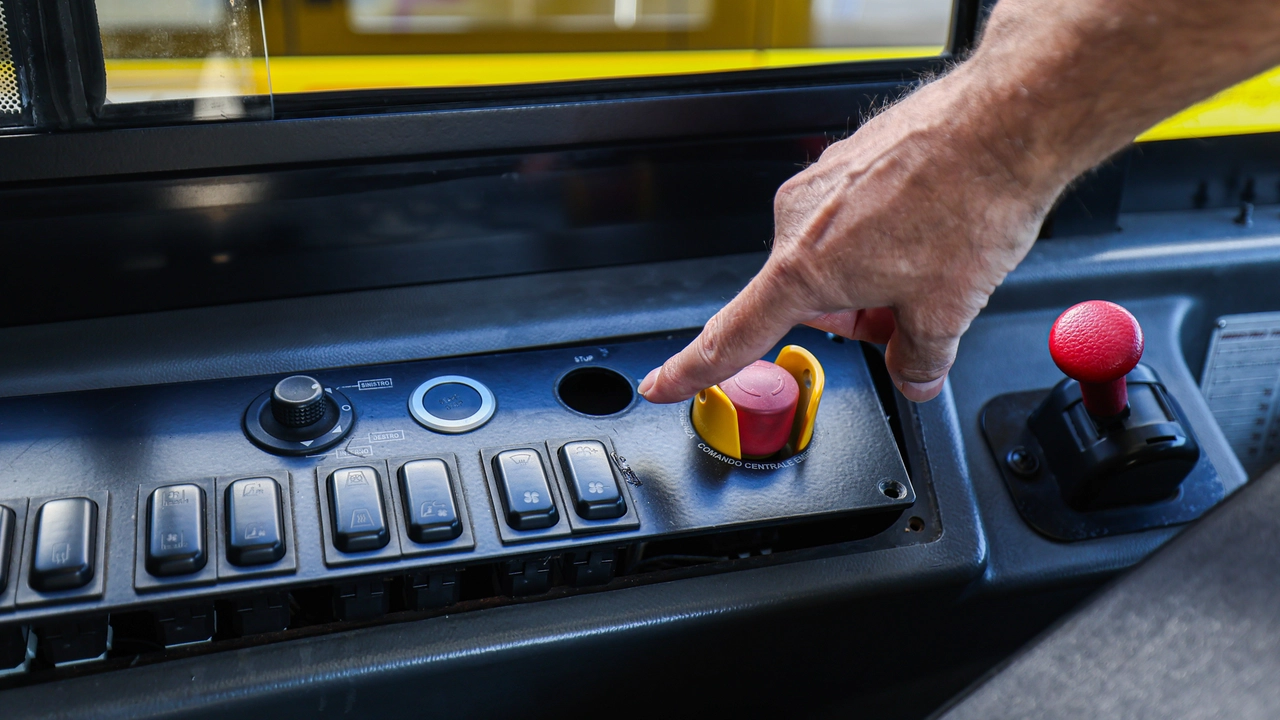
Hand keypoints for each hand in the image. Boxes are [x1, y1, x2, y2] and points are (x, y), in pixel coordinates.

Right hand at [637, 68, 1061, 403]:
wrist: (1007, 118)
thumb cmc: (971, 200)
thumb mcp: (949, 310)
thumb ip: (919, 361)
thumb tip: (913, 376)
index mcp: (805, 268)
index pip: (733, 336)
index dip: (693, 370)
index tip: (661, 385)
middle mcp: (799, 219)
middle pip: (808, 299)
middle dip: (854, 316)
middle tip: (912, 311)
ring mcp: (822, 182)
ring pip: (833, 257)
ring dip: (872, 274)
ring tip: (932, 258)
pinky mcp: (848, 157)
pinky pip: (852, 217)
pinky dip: (885, 234)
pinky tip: (932, 224)